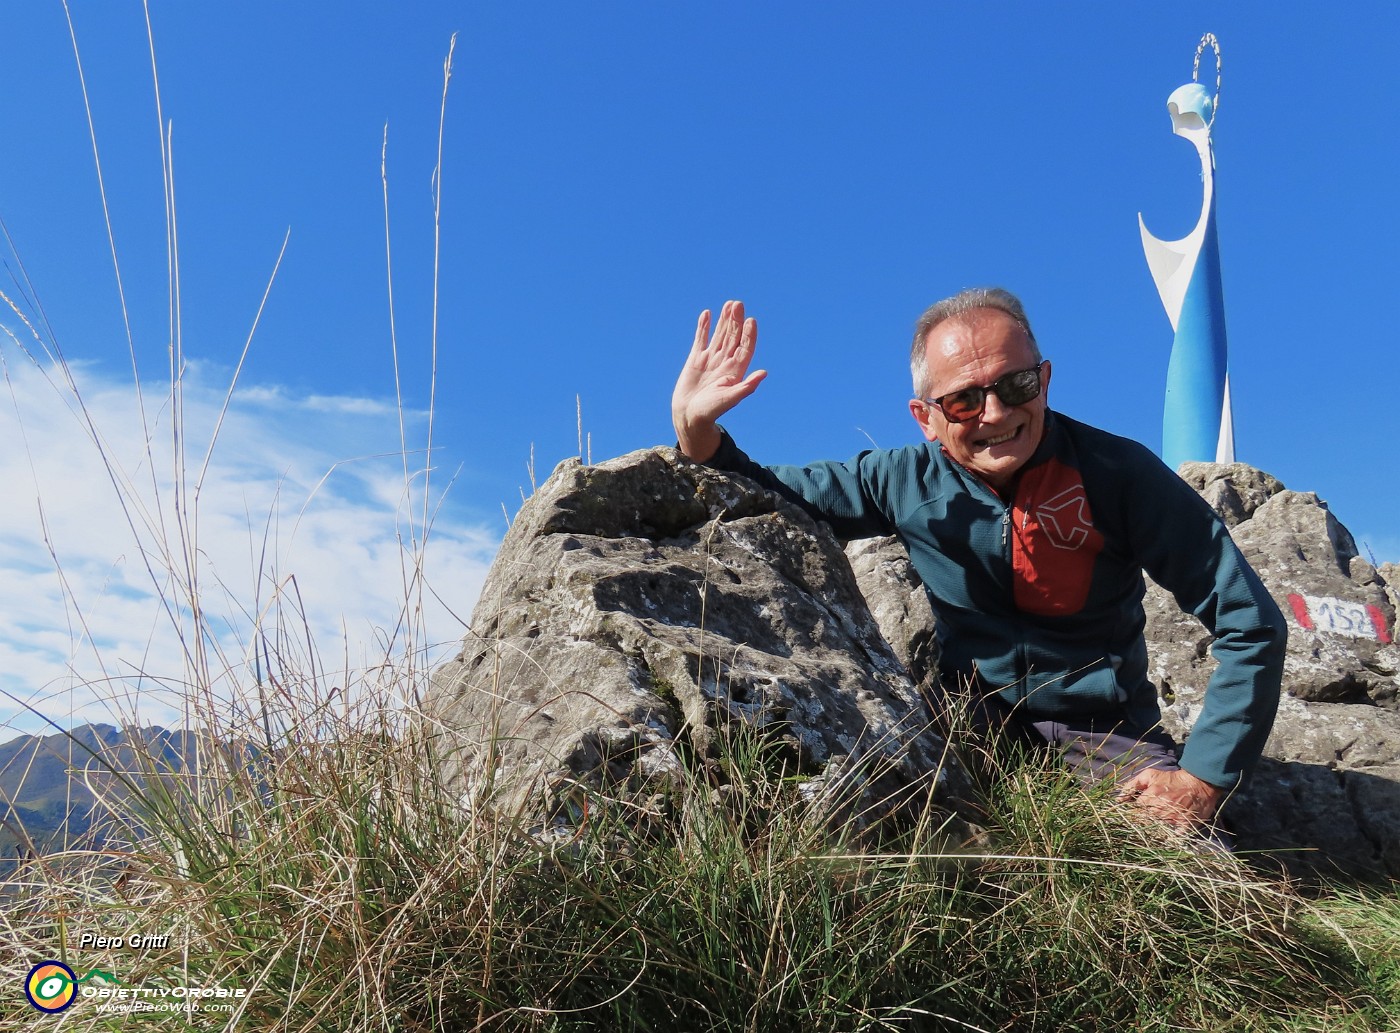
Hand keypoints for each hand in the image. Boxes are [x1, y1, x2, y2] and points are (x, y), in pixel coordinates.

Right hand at [672, 300, 766, 461]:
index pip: (745, 348)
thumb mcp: (731, 399)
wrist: (690, 416)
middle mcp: (726, 362)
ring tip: (729, 304)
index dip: (749, 334)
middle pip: (733, 337)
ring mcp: (711, 359)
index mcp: (736, 371)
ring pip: (720, 335)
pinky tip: (707, 314)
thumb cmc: (712, 411)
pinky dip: (703, 327)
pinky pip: (700, 339)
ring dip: (724, 320)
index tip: (751, 321)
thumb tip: (764, 373)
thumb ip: (747, 386)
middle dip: (736, 321)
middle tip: (738, 304)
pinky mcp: (696, 359)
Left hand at [1117, 767, 1224, 828]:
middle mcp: (1160, 809)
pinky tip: (1172, 831)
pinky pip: (1175, 836)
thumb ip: (1132, 785)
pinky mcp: (1185, 826)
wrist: (1199, 782)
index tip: (1138, 810)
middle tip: (1153, 813)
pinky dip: (1172, 835)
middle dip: (1146, 818)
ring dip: (1159, 824)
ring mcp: (1173, 819)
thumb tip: (1118, 799)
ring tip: (1165, 817)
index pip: (1135, 811)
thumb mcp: (1149, 775)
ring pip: (1159, 827)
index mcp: (1150, 797)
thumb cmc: (1172, 779)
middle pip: (1146, 820)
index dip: (1135, 811)